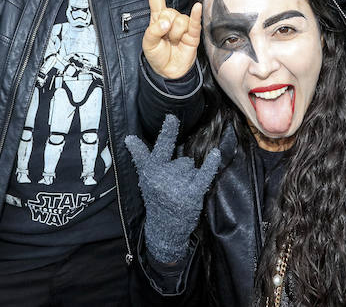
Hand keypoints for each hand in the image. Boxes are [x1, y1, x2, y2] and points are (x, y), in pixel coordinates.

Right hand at [123, 114, 221, 264]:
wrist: (165, 229)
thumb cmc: (156, 199)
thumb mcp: (145, 179)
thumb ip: (141, 157)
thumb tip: (129, 138)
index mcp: (150, 172)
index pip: (158, 148)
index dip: (166, 132)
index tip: (171, 117)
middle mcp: (162, 178)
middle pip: (181, 159)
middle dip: (181, 169)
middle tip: (173, 186)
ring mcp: (177, 186)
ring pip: (191, 166)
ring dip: (189, 176)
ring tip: (181, 191)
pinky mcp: (192, 195)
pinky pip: (203, 175)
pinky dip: (210, 165)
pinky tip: (215, 154)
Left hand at [141, 0, 201, 79]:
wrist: (168, 72)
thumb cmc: (157, 56)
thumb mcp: (148, 44)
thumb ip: (153, 31)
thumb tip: (166, 22)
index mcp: (158, 17)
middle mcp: (171, 18)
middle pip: (169, 12)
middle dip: (165, 28)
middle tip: (165, 39)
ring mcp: (183, 25)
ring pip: (180, 21)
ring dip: (175, 35)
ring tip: (174, 43)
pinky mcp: (193, 34)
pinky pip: (195, 22)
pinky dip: (196, 15)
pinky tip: (197, 7)